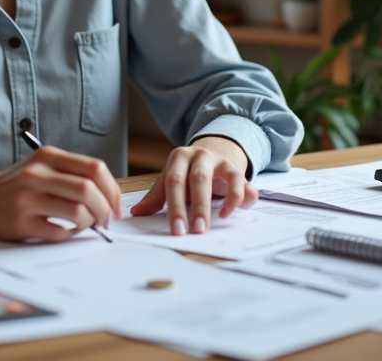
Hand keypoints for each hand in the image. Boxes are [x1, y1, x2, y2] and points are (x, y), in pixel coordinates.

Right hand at [0, 145, 121, 241]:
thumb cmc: (19, 185)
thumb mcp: (43, 166)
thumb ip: (73, 173)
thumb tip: (111, 197)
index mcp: (47, 155)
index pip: (94, 168)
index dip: (112, 189)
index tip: (116, 205)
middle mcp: (37, 174)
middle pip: (88, 190)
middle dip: (105, 209)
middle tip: (106, 221)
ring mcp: (27, 198)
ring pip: (77, 212)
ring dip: (90, 223)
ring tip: (86, 226)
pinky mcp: (20, 222)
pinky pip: (59, 232)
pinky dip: (71, 235)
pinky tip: (66, 231)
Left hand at [128, 136, 256, 234]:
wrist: (214, 151)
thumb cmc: (187, 172)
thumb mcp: (171, 180)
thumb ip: (157, 196)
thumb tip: (137, 213)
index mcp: (179, 157)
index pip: (174, 181)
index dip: (175, 207)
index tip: (177, 230)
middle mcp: (200, 155)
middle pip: (199, 179)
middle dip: (198, 206)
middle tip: (196, 230)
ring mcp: (221, 161)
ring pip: (227, 176)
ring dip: (226, 200)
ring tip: (220, 219)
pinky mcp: (238, 169)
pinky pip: (244, 182)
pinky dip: (243, 197)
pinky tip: (237, 211)